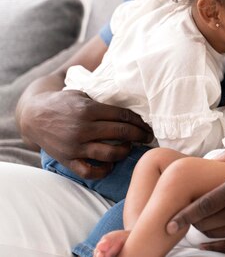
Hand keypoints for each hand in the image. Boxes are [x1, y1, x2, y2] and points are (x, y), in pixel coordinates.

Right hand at [21, 89, 152, 178]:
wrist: (33, 115)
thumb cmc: (63, 103)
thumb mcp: (82, 95)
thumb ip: (103, 103)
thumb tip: (131, 110)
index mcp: (88, 110)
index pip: (123, 116)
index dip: (139, 121)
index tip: (148, 125)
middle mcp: (82, 128)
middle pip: (121, 133)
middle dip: (139, 135)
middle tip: (148, 136)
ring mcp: (75, 146)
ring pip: (110, 153)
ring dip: (124, 151)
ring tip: (129, 147)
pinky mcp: (67, 159)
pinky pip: (89, 171)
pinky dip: (103, 170)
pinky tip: (110, 164)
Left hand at [167, 143, 224, 253]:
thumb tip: (216, 157)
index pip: (205, 205)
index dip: (184, 214)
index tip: (169, 221)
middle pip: (206, 222)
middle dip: (191, 218)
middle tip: (184, 210)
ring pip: (214, 234)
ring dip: (201, 229)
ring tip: (196, 220)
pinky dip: (213, 247)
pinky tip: (204, 243)